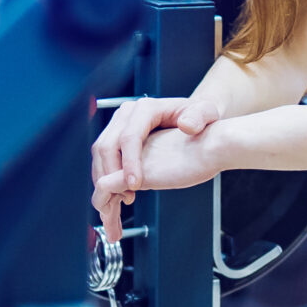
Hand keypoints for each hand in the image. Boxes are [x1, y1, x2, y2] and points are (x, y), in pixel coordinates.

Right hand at [93, 96, 220, 239]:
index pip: (129, 137)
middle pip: (107, 145)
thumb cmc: (198, 116)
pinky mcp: (115, 137)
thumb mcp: (205, 113)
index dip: (129, 163)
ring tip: (123, 199)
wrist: (192, 117)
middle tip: (127, 197)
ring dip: (106, 179)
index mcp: (146, 108)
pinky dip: (107, 178)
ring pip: (100, 153)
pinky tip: (119, 194)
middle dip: (112, 175)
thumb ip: (200, 117)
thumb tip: (187, 125)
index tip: (135, 185)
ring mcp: (118, 125)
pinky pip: (103, 158)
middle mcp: (127, 114)